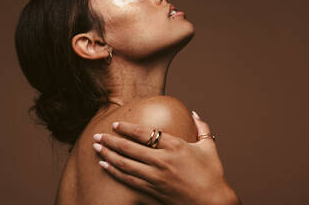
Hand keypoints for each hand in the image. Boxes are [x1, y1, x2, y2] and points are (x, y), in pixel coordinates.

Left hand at [91, 111, 240, 204]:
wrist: (213, 203)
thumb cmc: (213, 176)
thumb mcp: (209, 148)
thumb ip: (201, 128)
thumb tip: (193, 112)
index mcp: (175, 147)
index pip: (144, 133)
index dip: (127, 128)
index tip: (115, 124)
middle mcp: (163, 161)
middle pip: (129, 148)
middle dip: (110, 140)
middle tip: (97, 135)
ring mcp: (156, 177)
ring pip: (125, 164)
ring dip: (108, 154)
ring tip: (96, 147)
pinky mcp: (152, 190)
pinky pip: (128, 179)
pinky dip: (114, 172)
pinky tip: (104, 165)